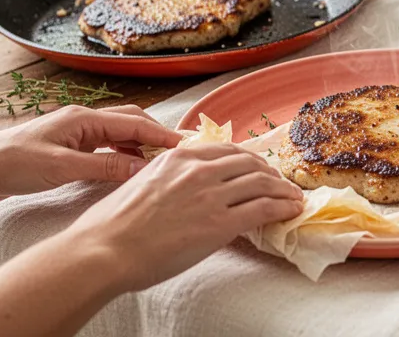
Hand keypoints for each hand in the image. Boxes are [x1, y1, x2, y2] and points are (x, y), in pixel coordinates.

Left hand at [0, 105, 182, 201]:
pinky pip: (106, 148)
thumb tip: (144, 171)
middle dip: (157, 136)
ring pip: (119, 136)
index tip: (188, 147)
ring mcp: (76, 135)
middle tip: (182, 155)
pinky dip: (124, 156)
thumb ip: (105, 168)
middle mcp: (83, 122)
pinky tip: (131, 170)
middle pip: (131, 122)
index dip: (163, 135)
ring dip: (141, 146)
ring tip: (162, 164)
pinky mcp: (69, 150)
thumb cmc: (12, 164)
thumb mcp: (62, 168)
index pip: (134, 123)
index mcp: (84, 119)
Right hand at [66, 142, 303, 290]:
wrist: (104, 249)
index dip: (249, 159)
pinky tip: (292, 209)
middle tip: (280, 183)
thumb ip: (171, 178)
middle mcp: (198, 168)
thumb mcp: (143, 182)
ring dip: (284, 189)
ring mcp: (211, 194)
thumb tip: (188, 187)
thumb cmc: (113, 224)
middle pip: (250, 163)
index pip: (227, 150)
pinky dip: (283, 206)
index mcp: (178, 156)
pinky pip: (263, 208)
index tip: (258, 168)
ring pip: (262, 183)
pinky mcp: (220, 223)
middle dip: (270, 173)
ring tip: (294, 196)